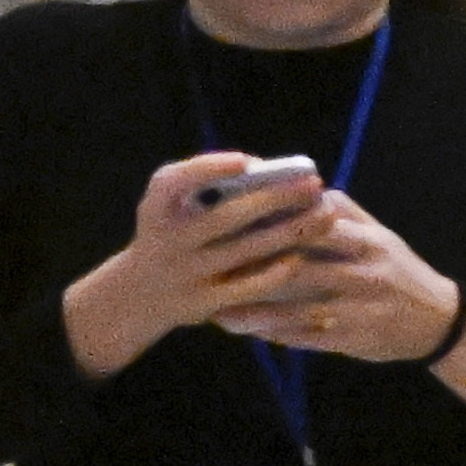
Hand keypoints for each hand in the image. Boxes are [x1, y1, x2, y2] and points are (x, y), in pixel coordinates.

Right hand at [70, 151, 329, 368]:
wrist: (139, 294)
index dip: (206, 170)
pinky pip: (247, 288)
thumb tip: (264, 168)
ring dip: (290, 232)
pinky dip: (276, 272)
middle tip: (314, 184)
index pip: (172, 183)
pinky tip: (300, 255)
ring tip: (326, 214)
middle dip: (275, 199)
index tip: (244, 161)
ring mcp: (185, 274)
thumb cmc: (171, 233)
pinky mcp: (202, 304)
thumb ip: (206, 184)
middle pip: (226, 218)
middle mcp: (166, 240)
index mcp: (156, 208)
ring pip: (245, 251)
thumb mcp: (170, 206)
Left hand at [237, 190, 464, 366]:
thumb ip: (342, 214)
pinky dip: (276, 335)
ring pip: (300, 309)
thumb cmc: (399, 272)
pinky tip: (249, 331)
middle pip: (303, 267)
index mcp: (370, 241)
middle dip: (256, 270)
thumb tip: (296, 189)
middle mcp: (367, 272)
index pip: (316, 225)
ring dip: (257, 312)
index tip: (234, 224)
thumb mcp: (381, 236)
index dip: (273, 224)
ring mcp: (363, 308)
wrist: (441, 321)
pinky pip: (309, 338)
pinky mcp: (357, 338)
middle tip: (213, 271)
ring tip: (220, 312)